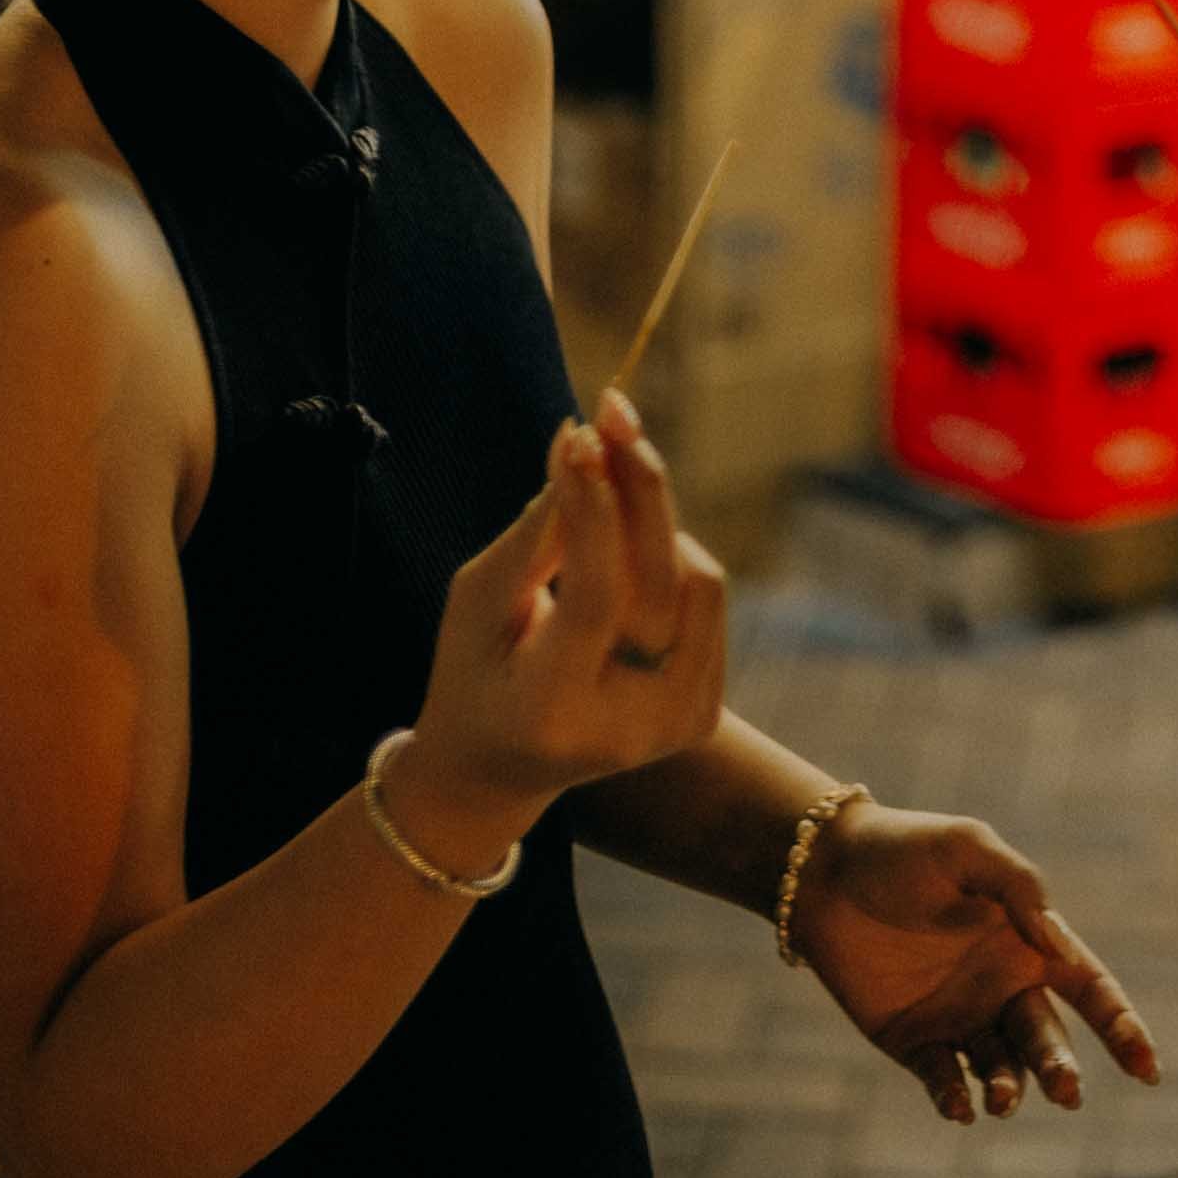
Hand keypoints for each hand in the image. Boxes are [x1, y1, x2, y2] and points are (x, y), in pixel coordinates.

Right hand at [407, 388, 725, 849]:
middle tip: (613, 411)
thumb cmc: (473, 670)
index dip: (594, 510)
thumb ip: (535, 530)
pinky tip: (624, 540)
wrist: (497, 766)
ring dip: (654, 517)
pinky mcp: (703, 712)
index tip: (581, 434)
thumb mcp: (478, 602)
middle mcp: (629, 731)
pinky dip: (668, 553)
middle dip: (640, 486)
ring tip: (603, 483)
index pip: (595, 597)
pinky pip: (704, 599)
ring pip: (697, 581)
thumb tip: (579, 439)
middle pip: (662, 584)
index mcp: (554, 712)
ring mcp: (675, 728)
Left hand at [789, 803, 1160, 1127]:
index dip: (1124, 1030)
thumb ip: (1019, 889)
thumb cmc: (905, 849)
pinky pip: (945, 1080)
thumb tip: (1060, 945)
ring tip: (1001, 1098)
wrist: (824, 871)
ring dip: (1010, 1089)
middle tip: (1067, 1091)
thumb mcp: (968, 849)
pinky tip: (960, 1106)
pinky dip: (956, 1099)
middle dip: (1061, 1068)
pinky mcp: (914, 1043)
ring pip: (1002, 1070)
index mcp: (1029, 944)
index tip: (1147, 1068)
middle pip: (1047, 1041)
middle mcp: (1002, 989)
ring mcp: (960, 1020)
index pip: (1091, 991)